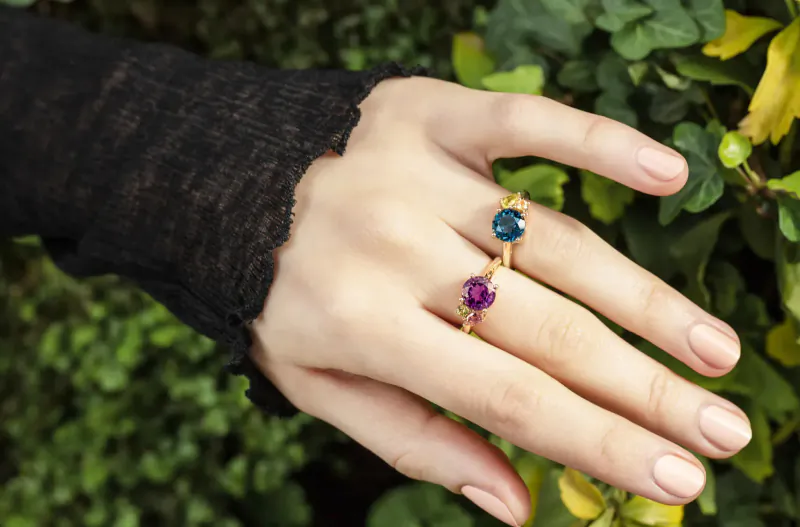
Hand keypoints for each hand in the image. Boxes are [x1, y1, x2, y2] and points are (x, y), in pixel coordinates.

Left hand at [249, 76, 749, 525]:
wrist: (220, 187)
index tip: (679, 479)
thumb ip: (416, 442)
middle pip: (548, 329)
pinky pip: (527, 122)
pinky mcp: (429, 115)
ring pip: (556, 243)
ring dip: (645, 299)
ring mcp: (418, 175)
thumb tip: (516, 503)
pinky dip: (598, 144)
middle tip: (726, 430)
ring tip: (715, 350)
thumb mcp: (320, 387)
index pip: (507, 396)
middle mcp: (396, 249)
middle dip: (645, 388)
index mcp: (364, 324)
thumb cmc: (278, 298)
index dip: (598, 442)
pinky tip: (667, 175)